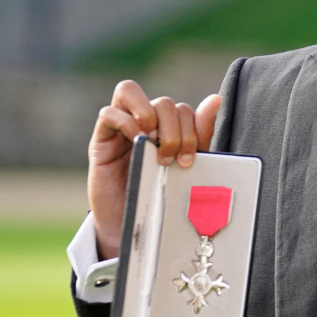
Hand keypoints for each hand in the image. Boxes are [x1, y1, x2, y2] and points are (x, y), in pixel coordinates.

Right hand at [87, 80, 222, 259]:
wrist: (136, 227)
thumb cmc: (161, 193)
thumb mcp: (186, 162)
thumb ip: (200, 132)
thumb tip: (216, 98)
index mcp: (167, 127)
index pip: (182, 109)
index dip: (190, 130)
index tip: (188, 159)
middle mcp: (144, 122)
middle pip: (163, 102)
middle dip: (173, 130)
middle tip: (169, 157)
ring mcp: (120, 127)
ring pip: (129, 90)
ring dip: (149, 113)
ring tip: (153, 141)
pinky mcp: (100, 140)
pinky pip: (108, 113)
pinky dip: (125, 123)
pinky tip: (136, 142)